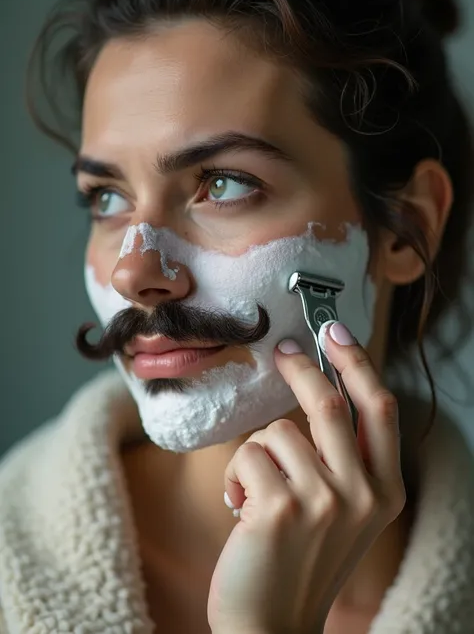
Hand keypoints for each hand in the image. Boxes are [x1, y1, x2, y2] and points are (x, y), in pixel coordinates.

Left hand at [207, 321, 405, 633]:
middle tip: (283, 352)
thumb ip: (344, 458)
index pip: (379, 408)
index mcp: (386, 490)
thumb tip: (321, 388)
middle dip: (301, 368)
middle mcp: (362, 494)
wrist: (272, 623)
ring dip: (259, 451)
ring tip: (257, 489)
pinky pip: (249, 454)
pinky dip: (238, 472)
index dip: (357, 363)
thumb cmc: (302, 557)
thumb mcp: (345, 510)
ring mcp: (322, 502)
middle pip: (328, 403)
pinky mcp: (278, 509)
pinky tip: (241, 506)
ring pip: (278, 431)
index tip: (334, 331)